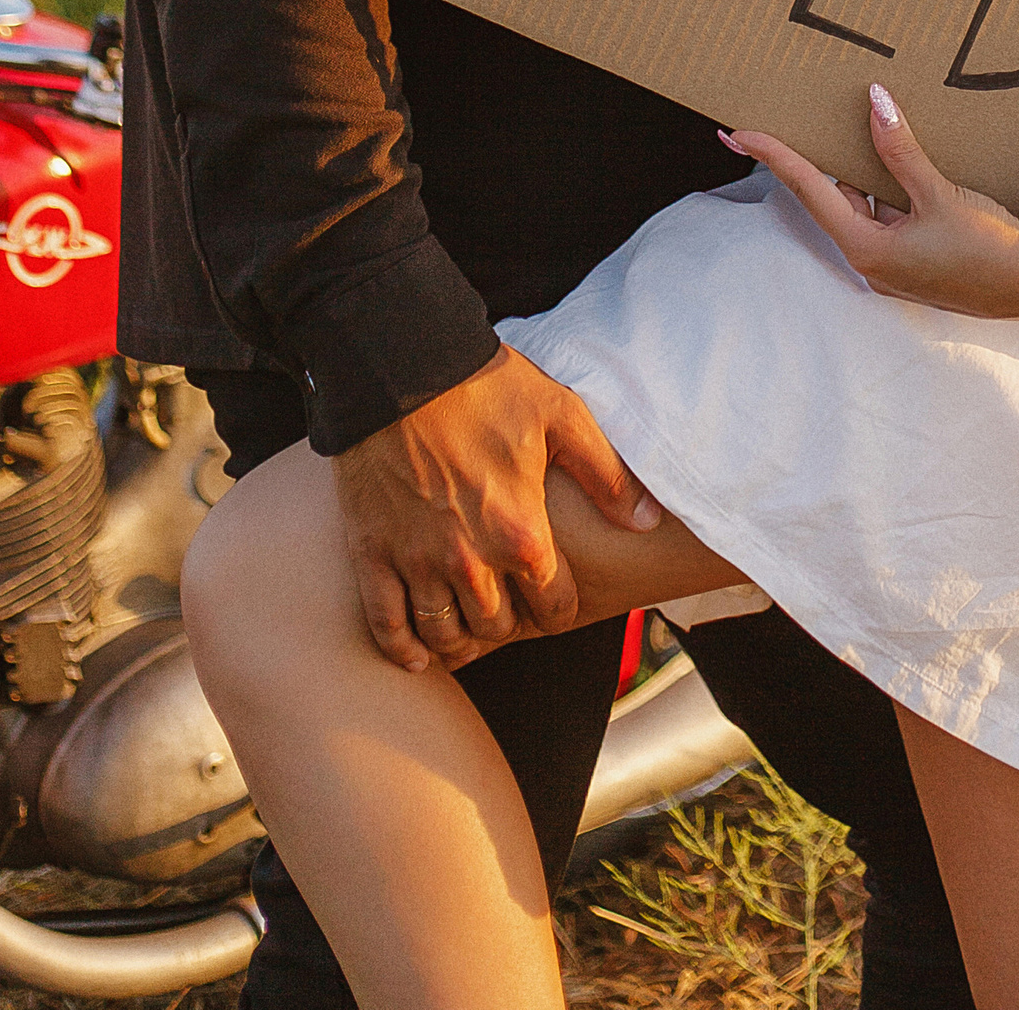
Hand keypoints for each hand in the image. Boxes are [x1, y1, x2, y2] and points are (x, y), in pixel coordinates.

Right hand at [331, 348, 657, 673]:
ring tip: (468, 628)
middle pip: (496, 628)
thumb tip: (645, 520)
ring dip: (461, 639)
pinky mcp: (373, 552)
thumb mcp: (561, 416)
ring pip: (444, 634)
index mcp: (520, 533)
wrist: (402, 365)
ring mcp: (417, 560)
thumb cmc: (486, 386)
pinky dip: (403, 648)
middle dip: (510, 623)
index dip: (559, 608)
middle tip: (511, 608)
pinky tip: (419, 654)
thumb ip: (606, 475)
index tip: (556, 600)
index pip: (552, 607)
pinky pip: (387, 623)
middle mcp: (469, 560)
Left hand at [726, 83, 1018, 318]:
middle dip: (812, 158)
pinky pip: (885, 215)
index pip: (808, 190)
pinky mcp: (915, 261)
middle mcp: (872, 261)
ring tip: (844, 126)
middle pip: (829, 197)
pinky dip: (881, 187)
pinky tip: (893, 157)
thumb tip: (871, 100)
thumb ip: (900, 150)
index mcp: (867, 250)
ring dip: (854, 171)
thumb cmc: (988, 245)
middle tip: (783, 120)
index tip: (737, 133)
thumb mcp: (940, 192)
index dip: (773, 156)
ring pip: (860, 206)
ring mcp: (893, 265)